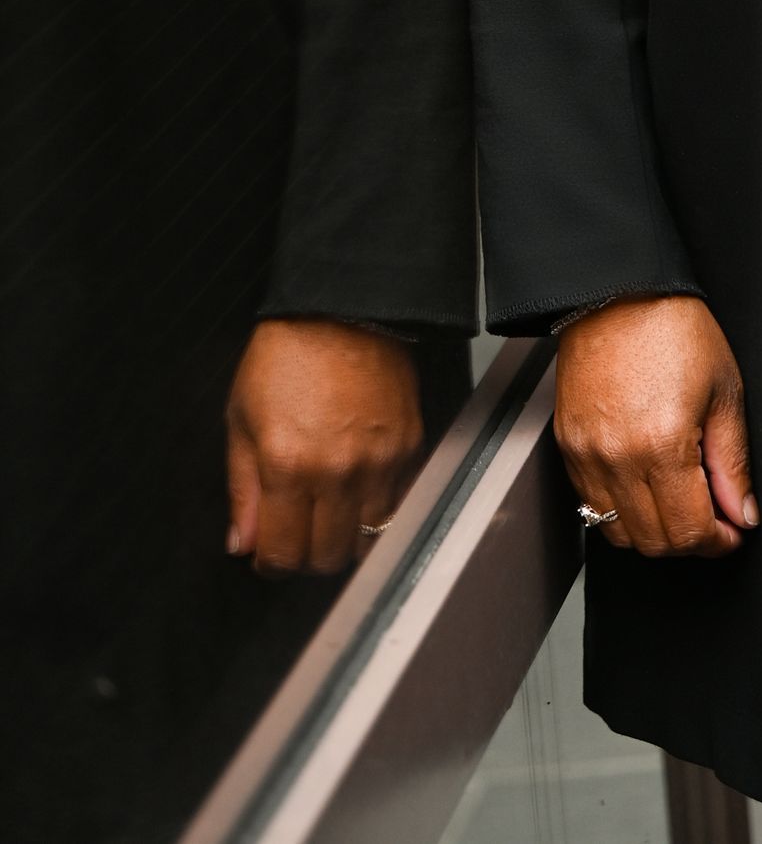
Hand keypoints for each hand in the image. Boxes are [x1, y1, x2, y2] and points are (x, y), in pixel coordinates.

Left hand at [226, 319, 424, 574]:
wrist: (343, 307)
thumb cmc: (286, 356)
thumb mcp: (241, 419)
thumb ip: (242, 490)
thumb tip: (242, 544)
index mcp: (287, 466)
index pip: (283, 555)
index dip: (270, 564)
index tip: (267, 553)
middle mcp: (337, 471)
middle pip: (327, 558)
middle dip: (306, 556)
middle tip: (297, 533)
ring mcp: (379, 461)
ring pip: (366, 541)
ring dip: (344, 538)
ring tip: (329, 514)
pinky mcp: (409, 446)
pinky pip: (397, 504)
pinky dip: (377, 509)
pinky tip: (358, 489)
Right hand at [555, 295, 756, 557]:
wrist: (618, 290)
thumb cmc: (674, 328)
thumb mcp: (724, 391)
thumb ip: (732, 461)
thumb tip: (742, 512)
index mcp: (662, 444)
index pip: (690, 531)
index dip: (719, 542)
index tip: (733, 531)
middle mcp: (618, 459)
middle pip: (655, 542)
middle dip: (691, 540)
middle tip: (714, 517)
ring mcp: (587, 456)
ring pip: (620, 534)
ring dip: (655, 531)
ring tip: (680, 501)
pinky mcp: (568, 448)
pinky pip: (592, 506)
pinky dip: (621, 511)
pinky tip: (646, 485)